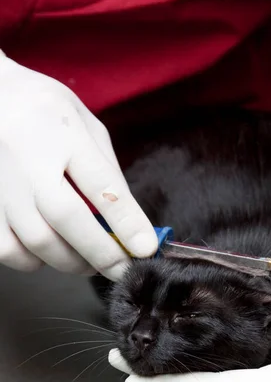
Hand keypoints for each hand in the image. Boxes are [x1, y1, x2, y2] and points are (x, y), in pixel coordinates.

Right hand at [0, 51, 156, 279]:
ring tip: (88, 260)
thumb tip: (129, 223)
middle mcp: (27, 159)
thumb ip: (106, 172)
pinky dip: (34, 261)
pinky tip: (48, 251)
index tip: (145, 248)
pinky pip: (9, 250)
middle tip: (121, 268)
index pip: (100, 183)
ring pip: (37, 242)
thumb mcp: (86, 127)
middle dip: (101, 253)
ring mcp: (1, 184)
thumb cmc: (44, 113)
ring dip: (71, 261)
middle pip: (66, 219)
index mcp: (63, 133)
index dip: (126, 221)